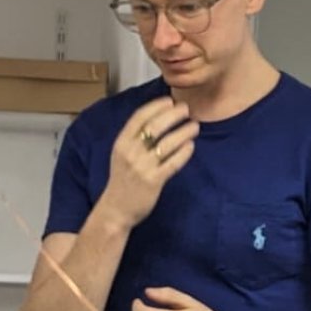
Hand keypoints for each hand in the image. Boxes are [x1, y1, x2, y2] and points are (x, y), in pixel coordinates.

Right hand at [99, 97, 198, 229]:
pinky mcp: (154, 181)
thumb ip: (135, 138)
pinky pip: (173, 162)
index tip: (170, 101)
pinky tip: (191, 146)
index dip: (156, 106)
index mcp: (121, 143)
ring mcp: (142, 167)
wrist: (116, 209)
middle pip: (156, 126)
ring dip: (184, 131)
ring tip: (194, 126)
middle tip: (186, 110)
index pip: (139, 117)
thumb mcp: (121, 154)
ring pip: (168, 143)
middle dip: (174, 114)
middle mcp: (130, 152)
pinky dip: (184, 152)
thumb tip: (159, 118)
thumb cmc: (121, 179)